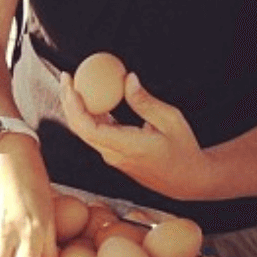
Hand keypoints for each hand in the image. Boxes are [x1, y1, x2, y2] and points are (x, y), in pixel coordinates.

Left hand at [61, 72, 209, 200]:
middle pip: (80, 128)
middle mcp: (115, 155)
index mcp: (127, 147)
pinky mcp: (115, 156)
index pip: (88, 128)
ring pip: (85, 132)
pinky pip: (95, 134)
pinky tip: (90, 98)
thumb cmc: (184, 149)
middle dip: (68, 101)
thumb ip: (145, 101)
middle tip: (67, 77)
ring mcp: (113, 157)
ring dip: (75, 108)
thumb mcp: (171, 120)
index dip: (74, 106)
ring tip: (74, 83)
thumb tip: (128, 79)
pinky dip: (88, 115)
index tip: (71, 84)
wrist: (189, 180)